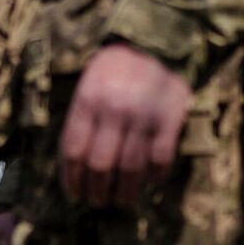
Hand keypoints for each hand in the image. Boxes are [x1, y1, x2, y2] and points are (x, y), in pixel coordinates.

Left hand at [59, 42, 191, 208]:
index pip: (74, 151)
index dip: (72, 179)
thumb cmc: (117, 67)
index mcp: (88, 100)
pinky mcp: (170, 120)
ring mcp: (144, 116)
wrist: (157, 42)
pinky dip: (155, 176)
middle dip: (97, 191)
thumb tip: (75, 164)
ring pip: (130, 168)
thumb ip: (82, 118)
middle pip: (100, 165)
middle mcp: (114, 110)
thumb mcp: (89, 84)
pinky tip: (151, 183)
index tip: (75, 195)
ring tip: (122, 200)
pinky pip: (161, 158)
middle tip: (98, 202)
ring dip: (125, 191)